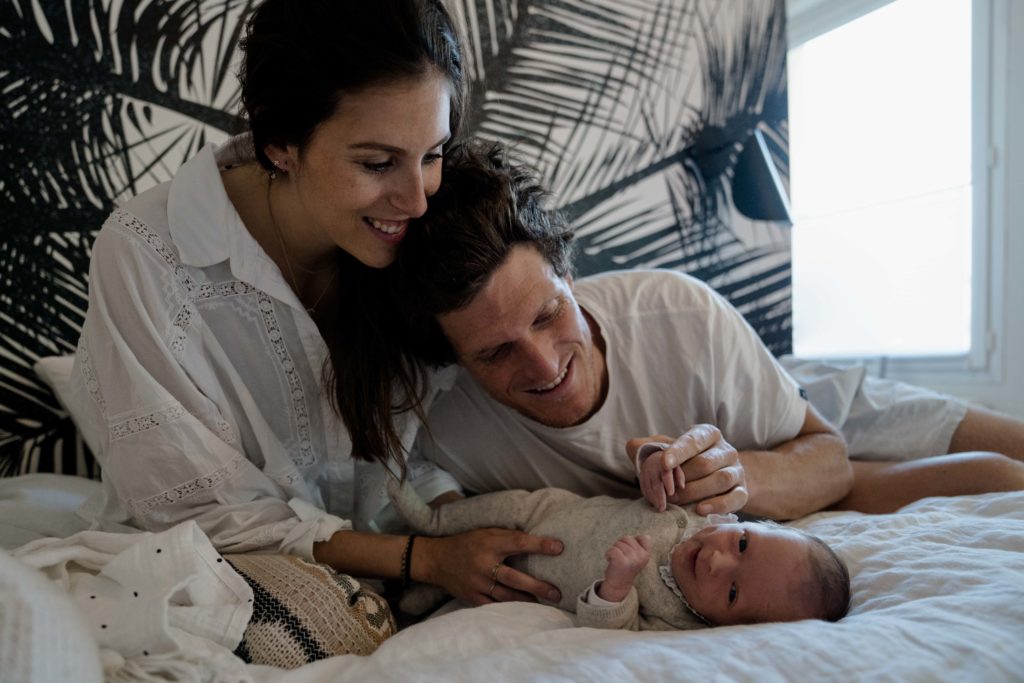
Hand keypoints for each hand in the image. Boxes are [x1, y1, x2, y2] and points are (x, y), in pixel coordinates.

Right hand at [414, 528, 562, 605]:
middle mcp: (483, 564)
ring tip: (545, 604)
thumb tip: (535, 540)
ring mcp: (477, 583)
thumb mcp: (485, 533)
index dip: (539, 545)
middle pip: (515, 578)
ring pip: (507, 596)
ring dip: (527, 601)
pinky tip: (523, 612)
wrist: (436, 560)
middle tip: (557, 592)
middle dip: (538, 586)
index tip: (559, 547)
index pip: (518, 542)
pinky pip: (494, 606)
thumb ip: (507, 537)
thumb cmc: (466, 543)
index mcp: (489, 544)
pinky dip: (509, 610)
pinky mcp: (472, 597)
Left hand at [597, 535, 650, 602]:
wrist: (619, 585)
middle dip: (621, 545)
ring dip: (614, 550)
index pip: (644, 538)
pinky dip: (608, 553)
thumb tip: (647, 536)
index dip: (633, 541)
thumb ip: (641, 547)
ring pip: (618, 543)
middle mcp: (641, 556)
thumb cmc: (626, 568)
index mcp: (646, 554)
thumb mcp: (638, 557)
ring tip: (616, 559)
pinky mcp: (621, 562)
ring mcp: (632, 559)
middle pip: (627, 538)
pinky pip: (612, 549)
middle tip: (621, 556)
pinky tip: (610, 559)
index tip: (630, 551)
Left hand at [627, 424, 747, 514]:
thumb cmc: (689, 462)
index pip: (693, 440)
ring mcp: (737, 471)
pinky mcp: (743, 491)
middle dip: (682, 479)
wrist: (721, 477)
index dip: (678, 451)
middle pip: (705, 464)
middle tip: (664, 492)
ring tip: (676, 502)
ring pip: (720, 480)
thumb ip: (650, 447)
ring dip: (695, 492)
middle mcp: (726, 450)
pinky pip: (734, 499)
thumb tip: (633, 445)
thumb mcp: (670, 450)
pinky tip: (700, 510)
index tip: (664, 462)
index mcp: (707, 434)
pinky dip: (717, 505)